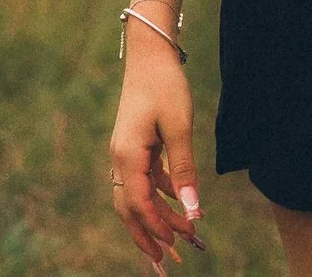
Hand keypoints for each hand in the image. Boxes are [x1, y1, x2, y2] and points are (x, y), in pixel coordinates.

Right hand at [108, 46, 205, 269]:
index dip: (157, 226)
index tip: (178, 243)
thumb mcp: (180, 127)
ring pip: (136, 196)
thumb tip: (191, 208)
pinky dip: (159, 195)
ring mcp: (125, 153)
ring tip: (178, 239)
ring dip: (155, 218)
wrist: (150, 54)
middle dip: (149, 235)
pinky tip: (178, 204)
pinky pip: (144, 180)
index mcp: (126, 156)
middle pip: (130, 208)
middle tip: (169, 261)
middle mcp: (120, 158)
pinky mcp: (134, 146)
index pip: (138, 203)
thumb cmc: (165, 85)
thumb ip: (184, 169)